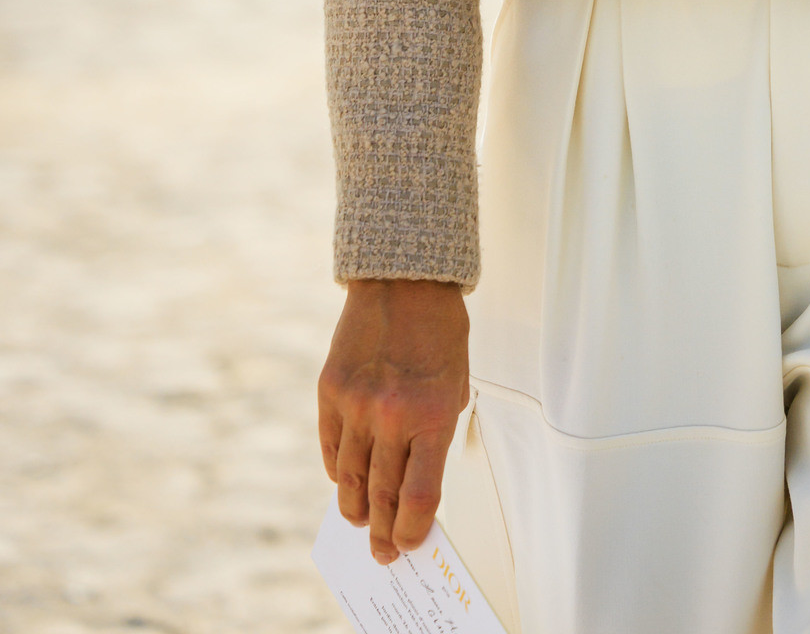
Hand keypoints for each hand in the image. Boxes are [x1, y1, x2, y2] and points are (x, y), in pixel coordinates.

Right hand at [318, 279, 470, 564]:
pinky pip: (331, 448)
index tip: (410, 544)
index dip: (413, 530)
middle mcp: (392, 414)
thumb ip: (436, 435)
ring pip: (350, 479)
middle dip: (383, 532)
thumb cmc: (438, 332)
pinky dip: (338, 472)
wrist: (403, 280)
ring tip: (362, 523)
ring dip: (356, 509)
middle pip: (382, 495)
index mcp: (432, 413)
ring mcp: (356, 404)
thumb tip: (415, 487)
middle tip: (383, 552)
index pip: (420, 496)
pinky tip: (346, 482)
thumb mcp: (455, 384)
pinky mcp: (330, 391)